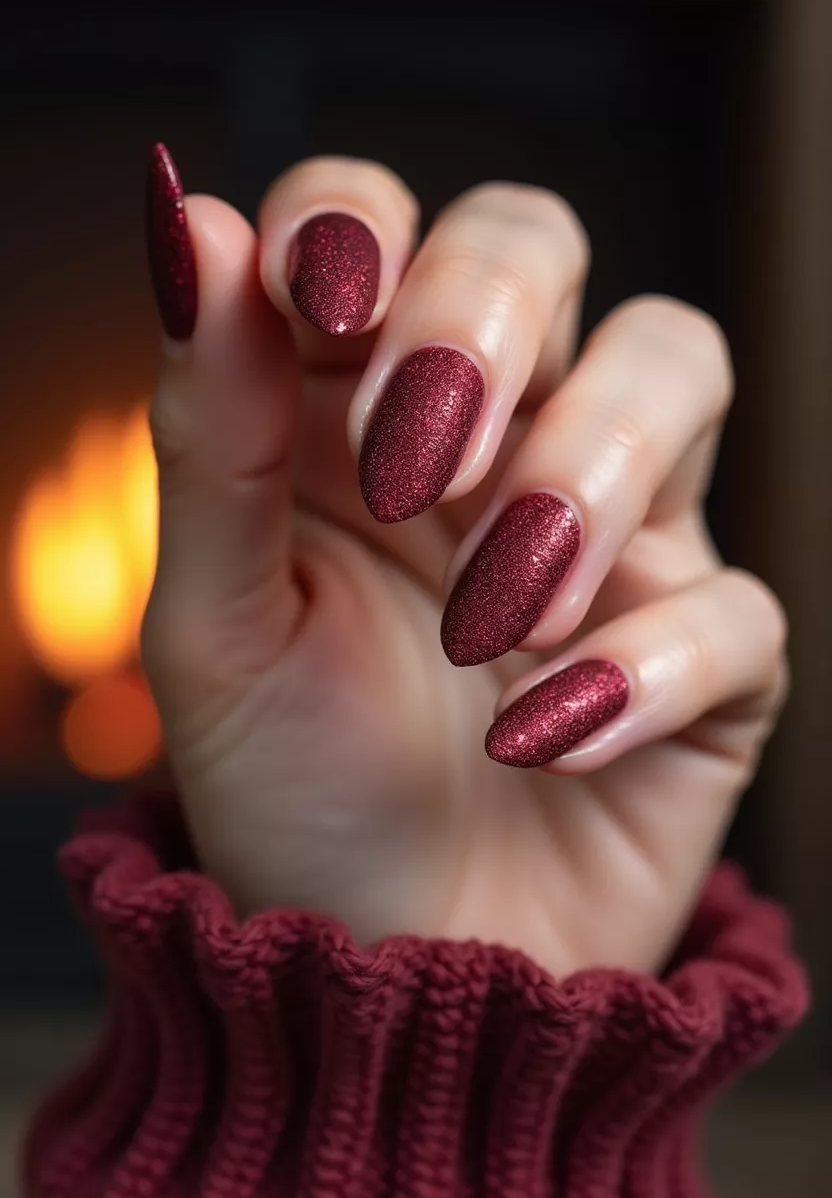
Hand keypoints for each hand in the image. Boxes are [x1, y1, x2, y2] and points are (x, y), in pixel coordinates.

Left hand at [142, 153, 787, 977]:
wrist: (386, 978)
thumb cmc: (290, 794)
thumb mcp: (216, 628)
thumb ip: (212, 436)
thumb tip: (193, 223)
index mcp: (352, 410)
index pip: (377, 221)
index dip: (361, 219)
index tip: (323, 294)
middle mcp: (493, 440)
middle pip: (541, 244)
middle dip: (487, 315)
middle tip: (421, 458)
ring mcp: (616, 533)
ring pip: (679, 364)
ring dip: (591, 469)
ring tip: (496, 620)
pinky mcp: (706, 656)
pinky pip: (738, 611)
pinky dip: (651, 671)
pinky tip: (543, 748)